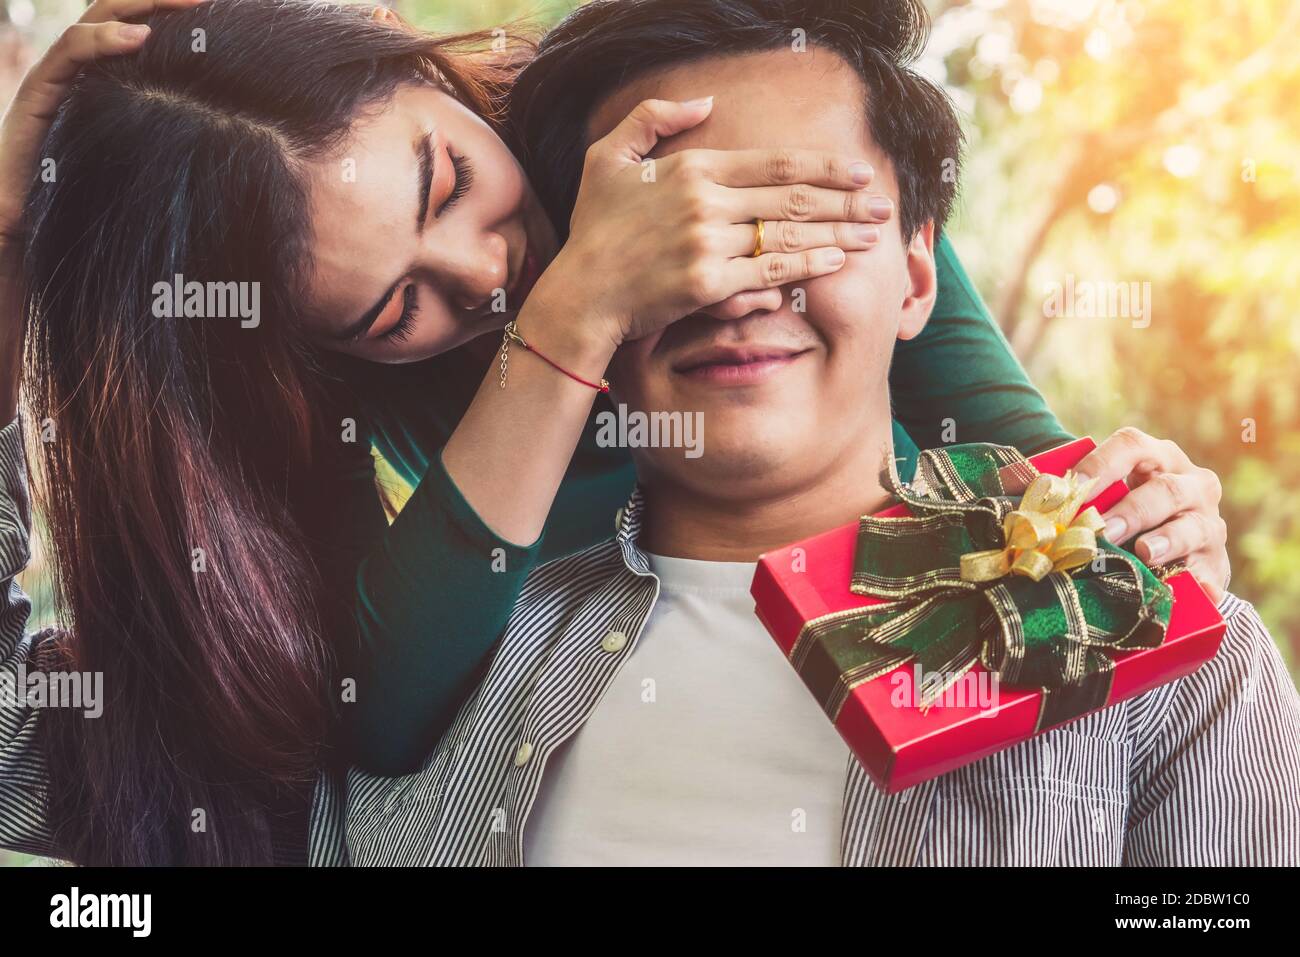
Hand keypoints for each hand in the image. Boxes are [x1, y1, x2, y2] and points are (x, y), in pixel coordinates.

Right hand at [0, 0, 209, 416]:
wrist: (37, 253)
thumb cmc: (107, 223)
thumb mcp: (161, 180)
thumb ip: (194, 156)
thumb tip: (269, 158)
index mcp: (116, 92)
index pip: (150, 39)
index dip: (183, 21)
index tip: (235, 12)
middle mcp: (85, 82)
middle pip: (124, 22)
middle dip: (166, 0)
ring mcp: (58, 88)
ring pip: (95, 26)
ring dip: (140, 7)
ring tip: (186, 0)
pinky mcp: (36, 103)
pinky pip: (68, 60)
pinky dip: (101, 42)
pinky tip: (138, 38)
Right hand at [529, 96, 892, 353]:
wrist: (580, 293)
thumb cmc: (594, 229)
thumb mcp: (609, 157)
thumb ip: (655, 119)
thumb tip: (706, 101)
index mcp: (692, 168)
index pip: (774, 163)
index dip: (824, 166)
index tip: (858, 171)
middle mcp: (705, 202)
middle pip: (793, 199)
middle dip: (846, 201)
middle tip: (882, 205)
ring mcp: (708, 244)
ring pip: (789, 237)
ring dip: (838, 234)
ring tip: (872, 236)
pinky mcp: (708, 284)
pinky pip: (771, 274)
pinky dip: (808, 268)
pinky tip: (836, 262)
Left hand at [1074, 427, 1229, 601]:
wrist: (1180, 550)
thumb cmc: (1127, 514)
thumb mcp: (1106, 497)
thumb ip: (1070, 495)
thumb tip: (1013, 492)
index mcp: (1157, 458)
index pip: (1131, 446)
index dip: (1101, 463)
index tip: (1074, 487)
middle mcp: (1191, 484)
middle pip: (1165, 489)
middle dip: (1132, 510)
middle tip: (1103, 530)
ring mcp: (1208, 523)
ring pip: (1193, 527)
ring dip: (1166, 540)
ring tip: (1145, 552)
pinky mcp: (1217, 562)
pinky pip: (1208, 572)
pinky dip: (1198, 581)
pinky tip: (1192, 591)